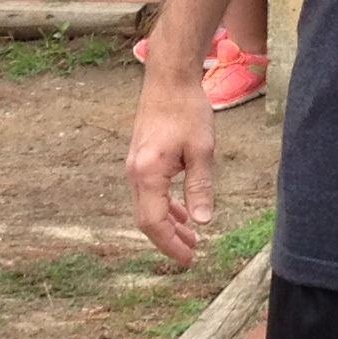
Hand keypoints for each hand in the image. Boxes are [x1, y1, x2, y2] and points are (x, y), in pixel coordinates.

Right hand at [127, 69, 217, 263]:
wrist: (169, 80)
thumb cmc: (187, 111)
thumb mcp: (201, 150)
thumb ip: (200, 187)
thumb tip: (202, 222)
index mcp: (148, 173)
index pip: (153, 222)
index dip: (170, 244)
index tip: (188, 258)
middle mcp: (135, 173)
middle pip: (146, 219)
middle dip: (169, 239)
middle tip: (192, 253)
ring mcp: (135, 166)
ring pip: (147, 206)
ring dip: (168, 224)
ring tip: (190, 237)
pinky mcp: (140, 159)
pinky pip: (149, 192)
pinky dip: (164, 206)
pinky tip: (182, 211)